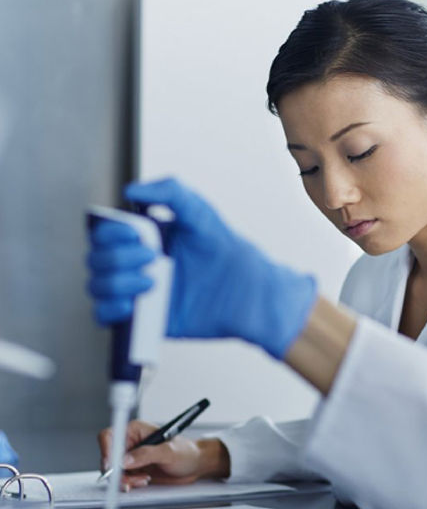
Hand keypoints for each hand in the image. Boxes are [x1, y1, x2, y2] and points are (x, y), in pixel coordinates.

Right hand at [86, 177, 317, 358]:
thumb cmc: (225, 249)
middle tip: (153, 256)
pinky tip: (131, 305)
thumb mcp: (200, 212)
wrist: (248, 290)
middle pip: (96, 259)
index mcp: (140, 237)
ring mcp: (136, 291)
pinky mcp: (143, 318)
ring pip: (97, 286)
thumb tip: (131, 190)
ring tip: (152, 282)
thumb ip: (171, 191)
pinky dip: (109, 310)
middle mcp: (133, 263)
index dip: (109, 233)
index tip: (133, 233)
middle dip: (118, 257)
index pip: (103, 233)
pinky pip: (106, 317)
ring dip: (116, 282)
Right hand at [97, 420, 228, 489]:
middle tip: (130, 480)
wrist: (196, 465)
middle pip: (108, 457)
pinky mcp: (134, 470)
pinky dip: (129, 483)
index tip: (111, 466)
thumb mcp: (169, 452)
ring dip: (125, 479)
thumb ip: (146, 454)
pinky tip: (143, 481)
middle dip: (117, 471)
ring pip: (114, 471)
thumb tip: (125, 460)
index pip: (110, 437)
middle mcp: (130, 443)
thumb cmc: (187, 452)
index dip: (106, 451)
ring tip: (144, 479)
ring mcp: (130, 458)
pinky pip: (122, 479)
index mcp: (135, 430)